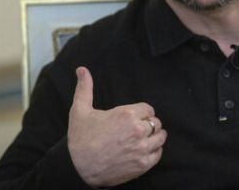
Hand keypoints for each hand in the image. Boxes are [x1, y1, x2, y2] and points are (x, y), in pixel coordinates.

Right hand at [67, 67, 166, 186]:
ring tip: (145, 138)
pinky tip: (144, 150)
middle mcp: (137, 130)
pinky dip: (154, 152)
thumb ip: (84, 88)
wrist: (78, 169)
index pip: (148, 109)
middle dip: (149, 124)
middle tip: (138, 128)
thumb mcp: (79, 111)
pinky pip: (158, 154)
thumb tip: (82, 69)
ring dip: (154, 137)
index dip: (142, 112)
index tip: (136, 117)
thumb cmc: (80, 139)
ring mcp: (141, 148)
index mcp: (126, 114)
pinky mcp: (142, 164)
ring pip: (160, 138)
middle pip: (156, 122)